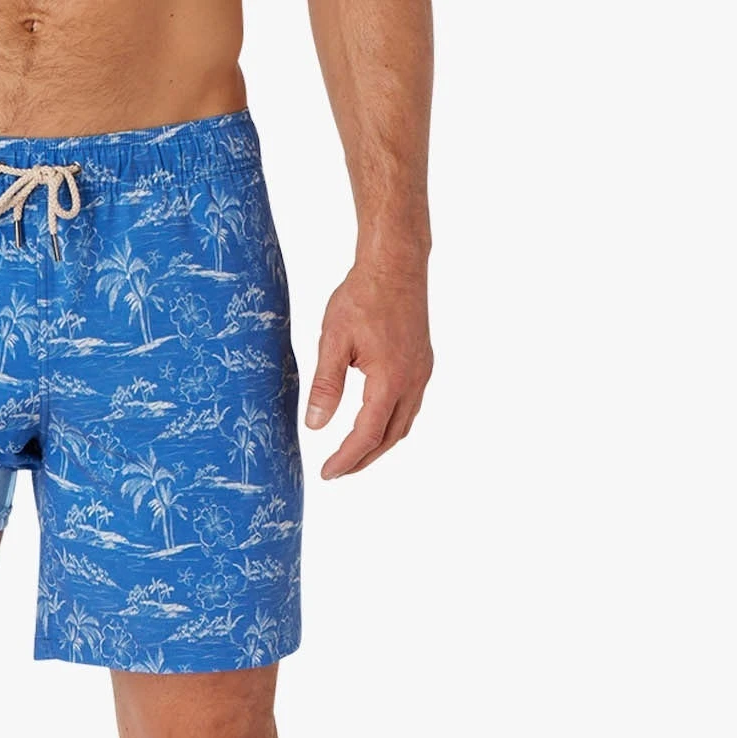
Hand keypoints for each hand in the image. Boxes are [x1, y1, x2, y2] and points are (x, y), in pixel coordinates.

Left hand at [304, 261, 432, 478]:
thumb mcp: (333, 341)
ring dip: (379, 445)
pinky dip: (391, 425)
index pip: (367, 435)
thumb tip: (315, 426)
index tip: (326, 473)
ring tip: (353, 455)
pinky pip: (410, 407)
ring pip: (403, 424)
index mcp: (390, 380)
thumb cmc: (363, 297)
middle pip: (390, 438)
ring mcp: (422, 372)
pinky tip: (374, 423)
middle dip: (363, 460)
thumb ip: (325, 386)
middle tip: (337, 472)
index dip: (346, 459)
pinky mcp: (422, 363)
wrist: (396, 264)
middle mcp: (412, 381)